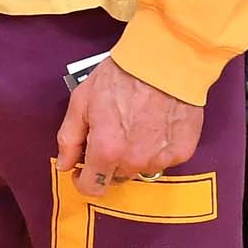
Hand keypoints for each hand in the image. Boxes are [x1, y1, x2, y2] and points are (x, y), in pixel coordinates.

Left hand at [54, 57, 204, 196]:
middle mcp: (134, 161)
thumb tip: (65, 165)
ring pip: (141, 168)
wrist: (165, 60)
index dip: (84, 179)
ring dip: (135, 154)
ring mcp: (161, 159)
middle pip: (117, 175)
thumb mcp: (82, 100)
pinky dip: (158, 148)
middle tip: (113, 131)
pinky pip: (164, 160)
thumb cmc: (120, 75)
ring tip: (136, 124)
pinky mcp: (182, 151)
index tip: (84, 168)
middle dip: (110, 160)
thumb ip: (70, 137)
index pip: (93, 187)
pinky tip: (155, 124)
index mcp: (106, 150)